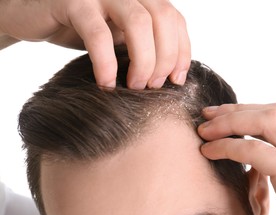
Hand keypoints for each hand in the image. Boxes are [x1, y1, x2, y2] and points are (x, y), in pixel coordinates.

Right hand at [0, 0, 189, 88]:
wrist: (35, 15)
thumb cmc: (84, 29)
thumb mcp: (121, 37)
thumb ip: (146, 45)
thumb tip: (173, 75)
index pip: (175, 19)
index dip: (182, 51)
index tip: (176, 80)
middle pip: (163, 18)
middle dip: (164, 58)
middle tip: (153, 86)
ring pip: (138, 23)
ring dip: (143, 60)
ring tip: (134, 86)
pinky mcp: (74, 2)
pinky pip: (98, 34)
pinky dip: (106, 63)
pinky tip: (106, 82)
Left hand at [198, 103, 275, 214]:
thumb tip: (253, 165)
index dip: (252, 112)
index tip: (226, 115)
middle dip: (237, 111)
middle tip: (209, 115)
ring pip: (266, 122)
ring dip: (229, 123)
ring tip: (204, 131)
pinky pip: (256, 151)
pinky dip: (229, 146)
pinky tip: (210, 151)